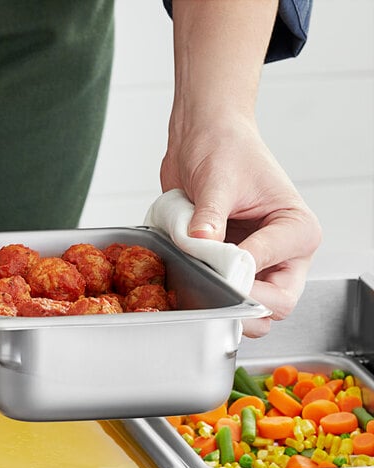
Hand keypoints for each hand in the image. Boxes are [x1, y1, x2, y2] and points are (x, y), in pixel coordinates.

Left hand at [160, 114, 321, 337]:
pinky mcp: (232, 266)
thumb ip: (210, 217)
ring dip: (225, 302)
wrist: (203, 138)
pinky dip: (210, 295)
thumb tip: (201, 244)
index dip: (241, 279)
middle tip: (210, 290)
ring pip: (253, 308)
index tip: (211, 268)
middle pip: (276, 305)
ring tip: (200, 280)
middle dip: (242, 303)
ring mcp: (258, 263)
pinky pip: (226, 295)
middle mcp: (284, 252)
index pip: (278, 278)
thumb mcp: (218, 180)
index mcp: (296, 230)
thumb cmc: (225, 148)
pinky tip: (192, 277)